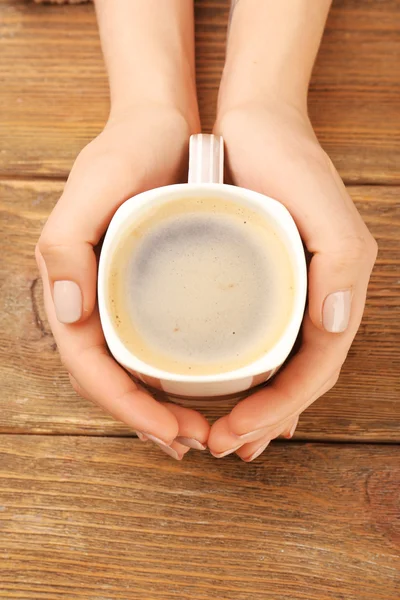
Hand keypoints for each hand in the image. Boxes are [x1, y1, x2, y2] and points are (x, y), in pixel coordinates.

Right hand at [36, 105, 208, 459]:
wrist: (159, 125)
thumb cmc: (127, 152)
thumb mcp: (93, 188)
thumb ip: (66, 248)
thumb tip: (69, 316)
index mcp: (74, 288)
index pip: (92, 368)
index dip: (127, 408)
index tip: (170, 433)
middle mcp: (95, 300)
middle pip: (114, 379)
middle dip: (148, 420)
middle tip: (193, 442)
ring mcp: (122, 297)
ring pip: (135, 369)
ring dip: (162, 408)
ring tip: (200, 430)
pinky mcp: (149, 288)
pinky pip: (156, 344)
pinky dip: (175, 376)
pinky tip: (203, 387)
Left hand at [208, 101, 376, 460]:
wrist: (257, 127)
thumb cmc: (290, 165)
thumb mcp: (326, 211)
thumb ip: (342, 269)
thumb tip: (336, 326)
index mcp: (334, 296)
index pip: (313, 372)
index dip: (279, 411)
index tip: (236, 435)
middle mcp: (314, 303)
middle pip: (296, 380)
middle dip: (263, 421)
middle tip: (223, 446)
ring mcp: (288, 296)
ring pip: (277, 369)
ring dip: (256, 410)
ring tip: (225, 437)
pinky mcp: (262, 284)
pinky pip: (258, 342)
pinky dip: (246, 376)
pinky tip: (226, 393)